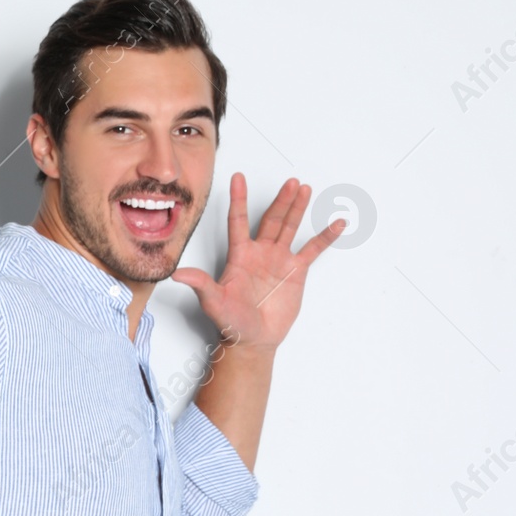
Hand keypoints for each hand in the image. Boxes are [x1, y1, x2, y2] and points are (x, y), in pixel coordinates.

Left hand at [170, 173, 343, 350]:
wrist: (253, 339)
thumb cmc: (230, 321)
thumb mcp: (213, 301)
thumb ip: (200, 284)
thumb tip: (177, 274)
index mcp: (240, 255)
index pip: (238, 220)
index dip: (238, 199)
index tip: (237, 177)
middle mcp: (260, 252)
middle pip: (271, 219)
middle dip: (281, 200)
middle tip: (290, 181)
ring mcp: (279, 260)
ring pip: (289, 227)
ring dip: (297, 208)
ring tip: (304, 189)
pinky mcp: (296, 271)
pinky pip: (313, 249)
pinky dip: (325, 237)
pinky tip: (337, 223)